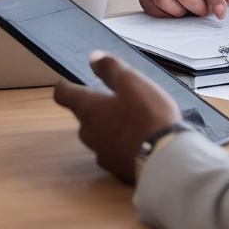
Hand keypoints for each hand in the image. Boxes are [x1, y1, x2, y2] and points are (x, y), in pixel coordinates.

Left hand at [54, 52, 179, 184]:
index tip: (72, 81)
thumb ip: (111, 69)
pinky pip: (112, 151)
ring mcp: (101, 154)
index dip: (66, 86)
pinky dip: (119, 144)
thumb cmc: (147, 116)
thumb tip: (92, 58)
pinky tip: (138, 142)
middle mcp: (88, 133)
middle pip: (83, 115)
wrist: (165, 161)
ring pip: (97, 135)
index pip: (63, 94)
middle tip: (115, 99)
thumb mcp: (133, 84)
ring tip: (130, 121)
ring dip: (107, 126)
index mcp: (88, 109)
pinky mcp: (115, 170)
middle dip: (94, 106)